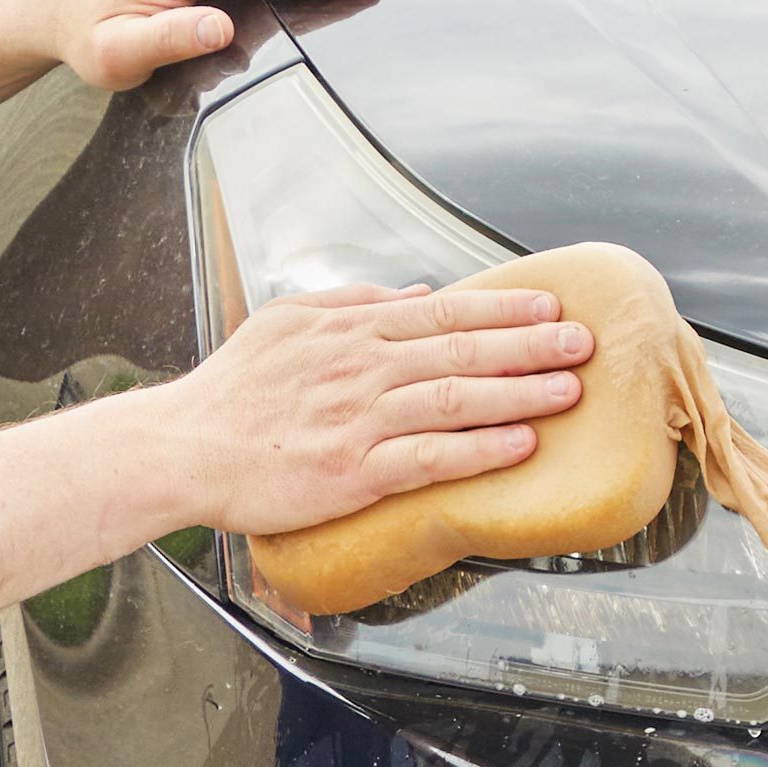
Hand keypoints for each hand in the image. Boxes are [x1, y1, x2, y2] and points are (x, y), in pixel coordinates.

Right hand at [160, 284, 595, 536]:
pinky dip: (479, 449)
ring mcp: (358, 420)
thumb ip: (352, 304)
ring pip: (456, 399)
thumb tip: (414, 294)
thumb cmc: (230, 393)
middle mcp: (360, 367)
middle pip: (461, 350)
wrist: (182, 448)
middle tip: (584, 343)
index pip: (442, 312)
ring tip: (569, 391)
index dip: (502, 310)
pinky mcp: (352, 472)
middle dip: (530, 345)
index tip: (550, 307)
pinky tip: (519, 445)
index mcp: (348, 329)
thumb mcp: (285, 324)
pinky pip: (429, 457)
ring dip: (520, 393)